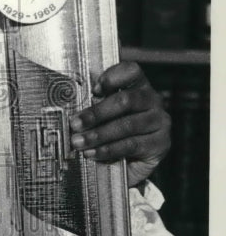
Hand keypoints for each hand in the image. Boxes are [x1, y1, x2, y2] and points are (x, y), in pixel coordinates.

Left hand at [69, 61, 170, 186]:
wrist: (132, 164)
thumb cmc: (114, 134)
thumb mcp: (104, 117)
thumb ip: (95, 108)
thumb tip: (74, 114)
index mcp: (139, 86)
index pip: (131, 71)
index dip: (113, 77)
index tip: (94, 90)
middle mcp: (152, 100)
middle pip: (125, 100)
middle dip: (96, 113)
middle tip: (75, 124)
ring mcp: (159, 121)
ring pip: (127, 125)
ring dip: (98, 135)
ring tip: (79, 142)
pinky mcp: (161, 143)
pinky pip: (131, 145)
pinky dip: (109, 149)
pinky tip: (93, 153)